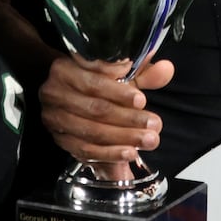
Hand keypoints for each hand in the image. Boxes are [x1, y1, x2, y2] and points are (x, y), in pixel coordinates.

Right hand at [39, 56, 173, 175]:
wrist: (69, 95)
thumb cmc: (99, 80)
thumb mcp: (121, 72)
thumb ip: (144, 72)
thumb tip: (166, 69)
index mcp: (68, 67)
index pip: (94, 79)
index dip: (118, 91)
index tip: (141, 100)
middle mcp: (55, 91)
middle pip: (95, 107)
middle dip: (127, 118)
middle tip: (154, 124)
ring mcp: (54, 117)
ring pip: (92, 130)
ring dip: (123, 137)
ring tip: (148, 140)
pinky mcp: (60, 139)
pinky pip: (85, 149)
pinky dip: (110, 153)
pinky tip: (129, 153)